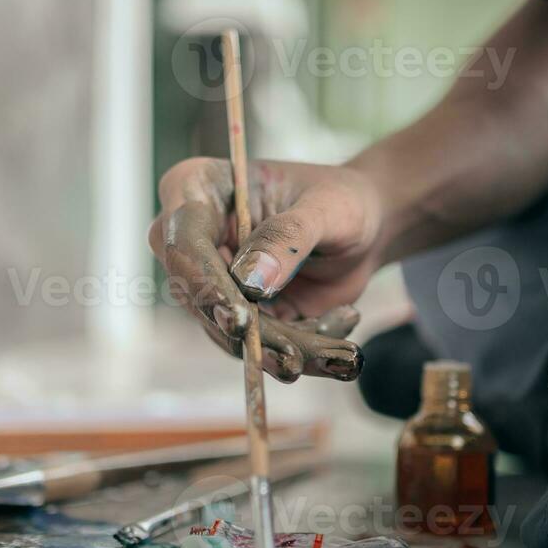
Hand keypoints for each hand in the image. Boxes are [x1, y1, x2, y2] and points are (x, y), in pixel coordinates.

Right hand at [148, 157, 383, 382]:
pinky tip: (342, 331)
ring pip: (229, 333)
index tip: (240, 320)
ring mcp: (211, 281)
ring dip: (285, 351)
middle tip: (297, 359)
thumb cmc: (340, 201)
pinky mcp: (236, 315)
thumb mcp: (326, 209)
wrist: (364, 229)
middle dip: (253, 335)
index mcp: (199, 188)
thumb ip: (287, 238)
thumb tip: (248, 282)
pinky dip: (302, 352)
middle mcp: (194, 238)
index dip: (206, 286)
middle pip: (198, 300)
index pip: (183, 244)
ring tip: (340, 355)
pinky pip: (256, 348)